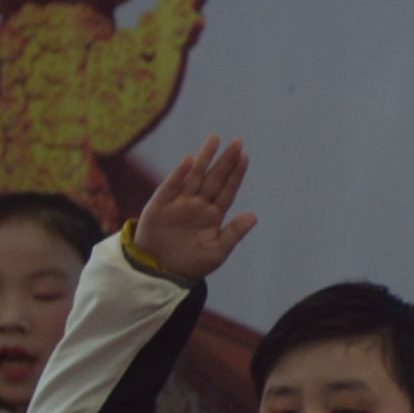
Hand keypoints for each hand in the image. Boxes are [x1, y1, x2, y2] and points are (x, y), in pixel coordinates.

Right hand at [131, 139, 258, 283]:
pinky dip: (179, 174)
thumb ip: (234, 233)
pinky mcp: (160, 205)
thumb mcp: (216, 251)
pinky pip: (171, 186)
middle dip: (225, 161)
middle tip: (237, 142)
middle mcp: (198, 204)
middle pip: (214, 178)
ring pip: (194, 176)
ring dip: (204, 158)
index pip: (228, 190)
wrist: (160, 273)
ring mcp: (179, 203)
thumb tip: (254, 216)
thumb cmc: (191, 263)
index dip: (236, 173)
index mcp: (213, 214)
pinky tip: (189, 160)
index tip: (246, 156)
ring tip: (215, 139)